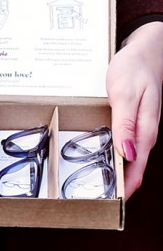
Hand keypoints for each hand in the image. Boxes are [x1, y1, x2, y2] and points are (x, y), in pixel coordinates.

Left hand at [106, 21, 162, 198]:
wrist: (147, 49)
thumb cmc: (135, 68)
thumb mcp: (125, 94)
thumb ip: (125, 123)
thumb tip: (128, 153)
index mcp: (146, 128)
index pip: (138, 164)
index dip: (128, 185)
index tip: (117, 201)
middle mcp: (145, 130)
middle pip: (135, 164)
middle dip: (123, 184)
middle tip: (104, 201)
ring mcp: (141, 125)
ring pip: (132, 155)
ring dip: (119, 171)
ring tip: (103, 187)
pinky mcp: (134, 120)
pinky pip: (127, 143)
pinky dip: (118, 155)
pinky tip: (107, 159)